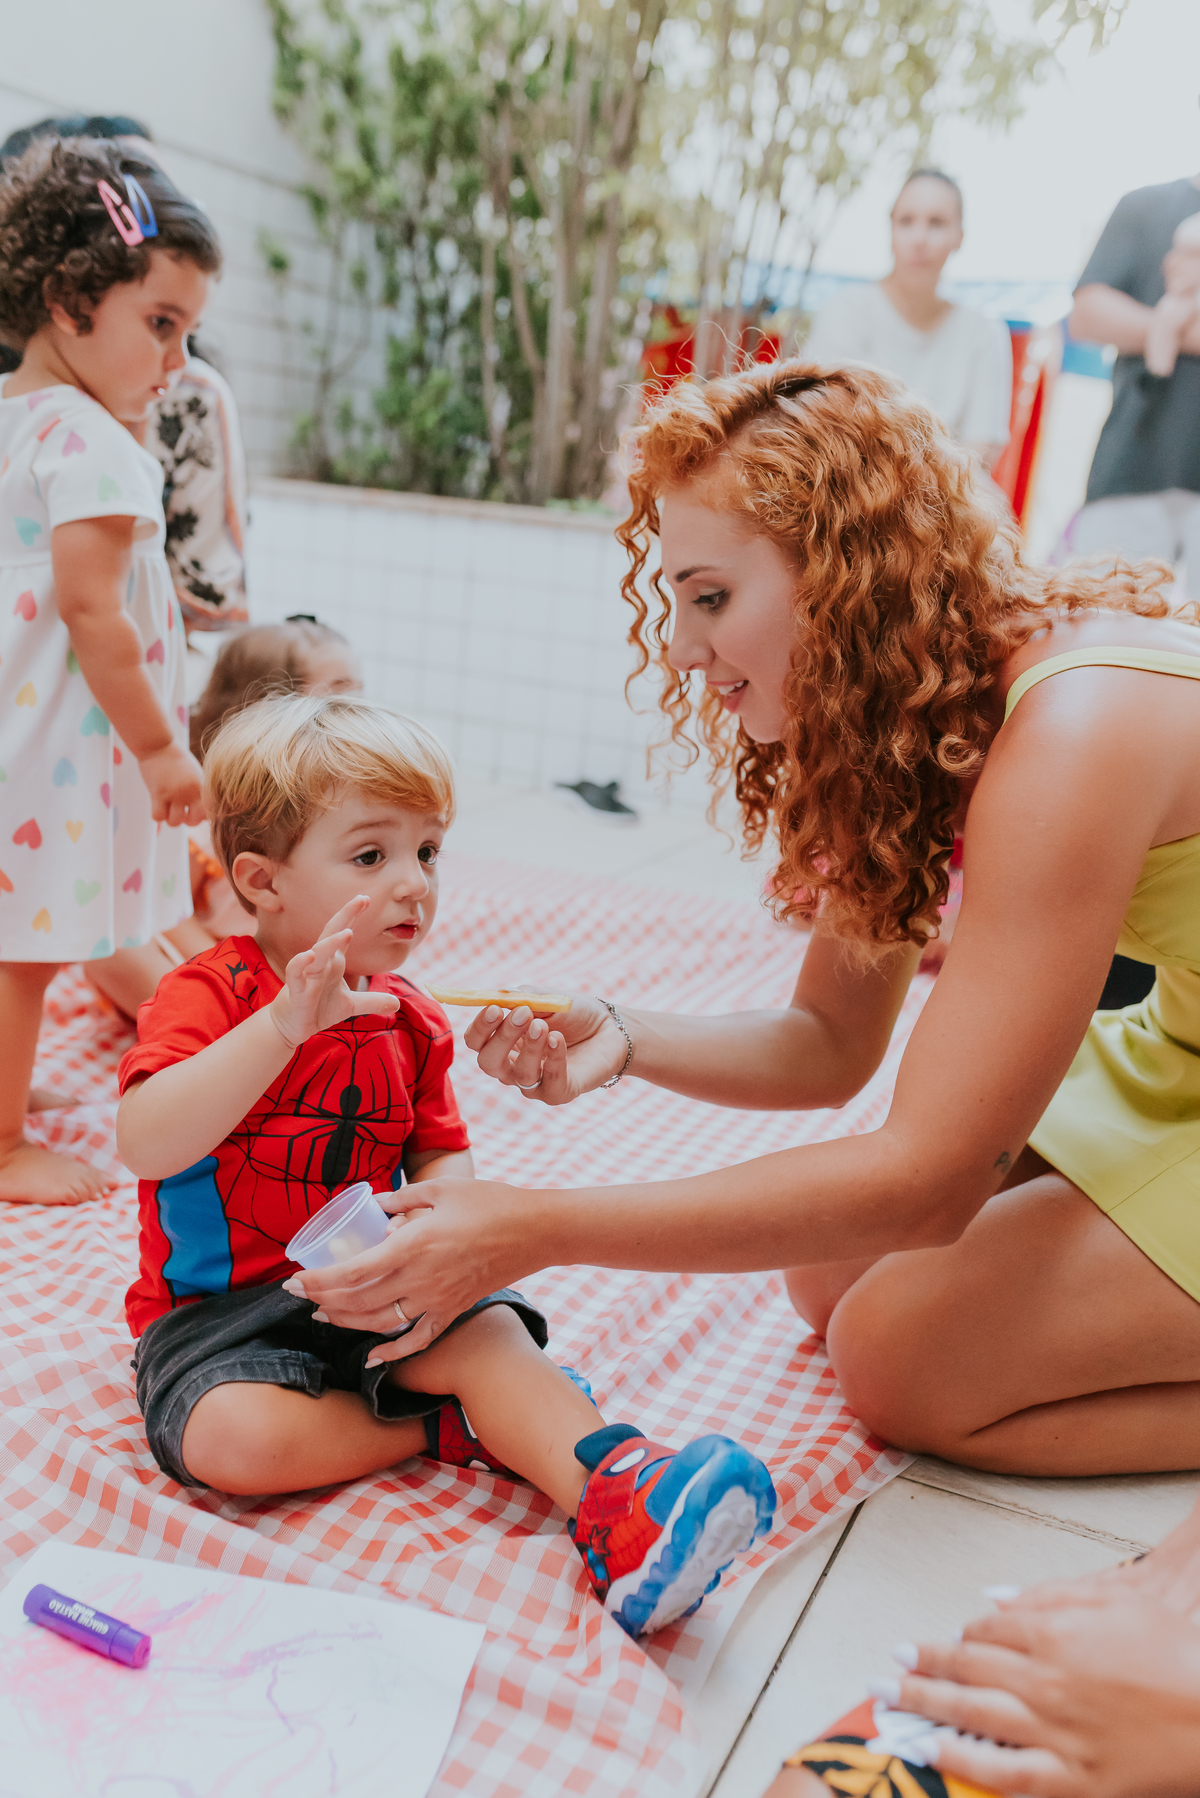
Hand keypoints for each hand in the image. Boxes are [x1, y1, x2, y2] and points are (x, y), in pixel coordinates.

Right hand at [137, 740, 204, 826]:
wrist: (158, 744)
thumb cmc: (176, 758)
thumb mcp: (195, 772)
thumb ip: (200, 789)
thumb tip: (205, 809)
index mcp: (202, 786)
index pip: (210, 811)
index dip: (203, 816)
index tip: (195, 810)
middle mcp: (190, 791)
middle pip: (195, 821)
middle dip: (188, 821)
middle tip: (182, 812)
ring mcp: (174, 793)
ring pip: (175, 822)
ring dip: (171, 819)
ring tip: (168, 808)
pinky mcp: (158, 793)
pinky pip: (158, 817)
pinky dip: (157, 815)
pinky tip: (158, 806)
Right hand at [269, 897, 399, 1047]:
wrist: (292, 1025)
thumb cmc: (318, 1008)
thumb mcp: (351, 1006)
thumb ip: (373, 1001)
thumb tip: (397, 1004)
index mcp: (333, 961)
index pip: (343, 933)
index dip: (353, 916)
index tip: (366, 898)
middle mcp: (321, 963)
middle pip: (332, 933)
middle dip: (345, 915)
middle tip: (361, 899)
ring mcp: (307, 974)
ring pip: (317, 952)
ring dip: (330, 942)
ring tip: (346, 932)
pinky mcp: (296, 989)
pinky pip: (296, 972)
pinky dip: (301, 963)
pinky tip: (309, 955)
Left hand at [281, 1176, 532, 1359]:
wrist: (534, 1231)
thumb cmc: (489, 1203)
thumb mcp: (441, 1190)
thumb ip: (401, 1198)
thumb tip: (373, 1205)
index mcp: (413, 1245)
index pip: (353, 1272)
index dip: (318, 1280)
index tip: (294, 1279)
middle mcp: (420, 1278)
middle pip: (359, 1300)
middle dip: (322, 1300)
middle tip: (298, 1295)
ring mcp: (437, 1300)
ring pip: (380, 1323)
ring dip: (347, 1322)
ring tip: (323, 1314)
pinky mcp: (452, 1310)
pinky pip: (417, 1339)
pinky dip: (392, 1353)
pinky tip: (371, 1357)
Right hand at [463, 991, 626, 1102]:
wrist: (612, 1028)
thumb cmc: (574, 1013)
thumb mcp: (547, 998)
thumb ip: (524, 997)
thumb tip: (501, 997)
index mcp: (503, 1042)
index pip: (476, 1041)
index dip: (480, 1027)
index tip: (495, 1008)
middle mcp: (513, 1066)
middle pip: (488, 1063)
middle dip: (502, 1037)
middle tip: (523, 1014)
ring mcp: (535, 1083)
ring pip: (519, 1074)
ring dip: (530, 1047)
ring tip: (545, 1026)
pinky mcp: (559, 1093)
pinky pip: (549, 1083)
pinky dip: (553, 1060)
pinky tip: (558, 1040)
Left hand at [887, 1596, 1199, 1796]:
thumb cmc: (1170, 1647)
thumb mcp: (1110, 1599)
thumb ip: (1046, 1597)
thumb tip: (993, 1601)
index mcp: (1053, 1634)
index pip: (984, 1632)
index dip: (955, 1636)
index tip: (935, 1639)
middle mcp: (1045, 1682)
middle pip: (966, 1669)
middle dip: (922, 1665)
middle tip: (890, 1665)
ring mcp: (1057, 1733)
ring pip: (972, 1716)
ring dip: (924, 1703)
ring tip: (891, 1698)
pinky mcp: (1076, 1780)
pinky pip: (1006, 1775)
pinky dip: (963, 1760)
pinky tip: (934, 1749)